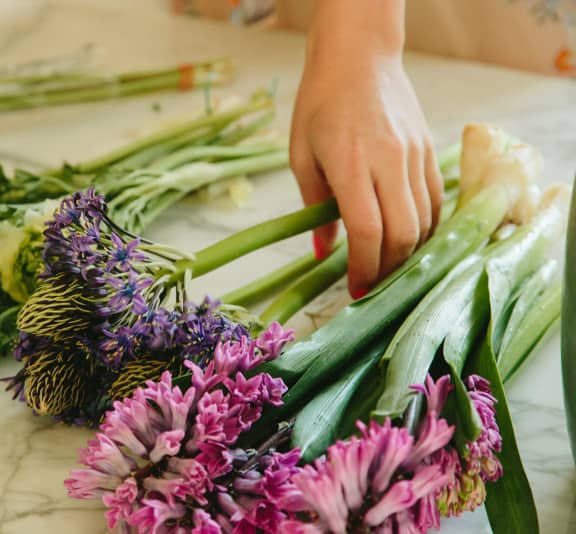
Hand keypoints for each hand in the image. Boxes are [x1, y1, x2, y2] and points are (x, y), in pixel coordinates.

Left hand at [289, 0, 442, 298]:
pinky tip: (406, 239)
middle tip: (371, 285)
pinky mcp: (429, 151)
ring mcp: (415, 156)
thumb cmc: (319, 104)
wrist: (359, 58)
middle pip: (403, 234)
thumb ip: (314, 208)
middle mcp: (389, 161)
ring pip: (425, 222)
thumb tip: (320, 254)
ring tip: (386, 267)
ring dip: (408, 253)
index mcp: (350, 163)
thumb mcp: (302, 156)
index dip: (363, 268)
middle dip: (387, 269)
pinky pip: (436, 201)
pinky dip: (424, 228)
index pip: (367, 231)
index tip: (355, 290)